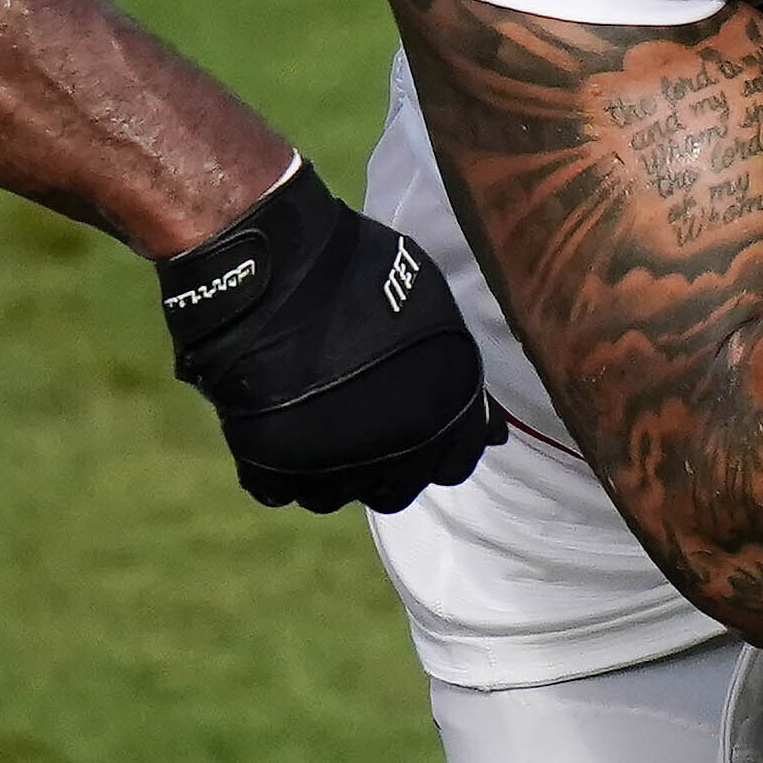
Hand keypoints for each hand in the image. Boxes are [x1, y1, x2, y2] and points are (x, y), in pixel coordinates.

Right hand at [157, 163, 503, 513]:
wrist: (272, 267)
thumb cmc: (355, 274)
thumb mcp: (432, 313)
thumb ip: (458, 377)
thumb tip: (491, 432)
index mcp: (447, 413)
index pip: (455, 463)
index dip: (433, 446)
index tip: (408, 425)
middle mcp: (402, 450)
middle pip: (394, 489)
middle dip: (378, 464)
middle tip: (352, 421)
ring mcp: (338, 465)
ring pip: (333, 496)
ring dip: (324, 468)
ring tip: (308, 416)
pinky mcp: (278, 468)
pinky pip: (277, 489)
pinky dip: (274, 466)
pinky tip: (273, 423)